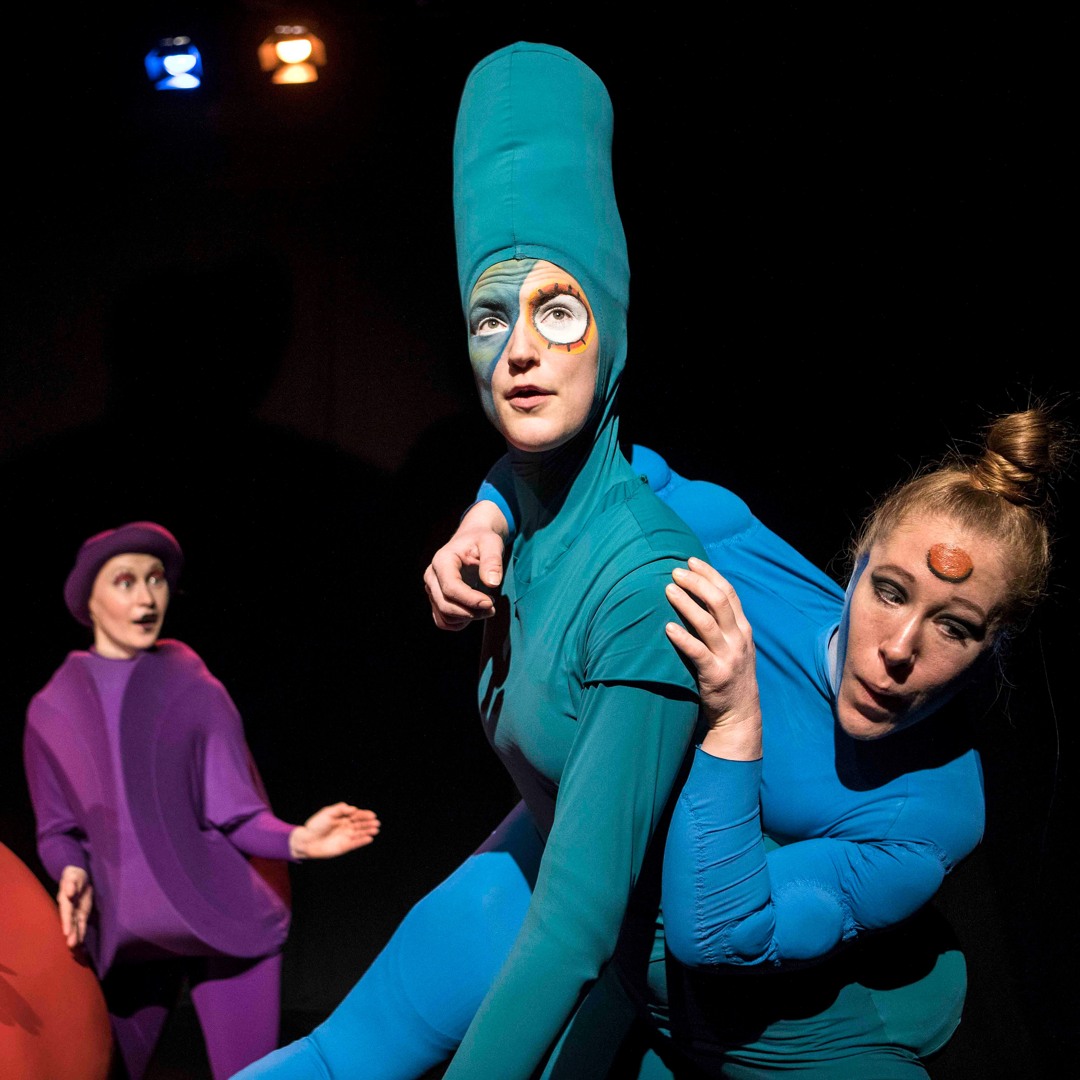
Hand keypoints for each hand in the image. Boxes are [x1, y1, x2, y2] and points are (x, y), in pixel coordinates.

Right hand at [57, 865, 92, 948]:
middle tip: (71, 945)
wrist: (80, 876)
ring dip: (75, 935)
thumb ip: (72, 883)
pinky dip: (81, 932)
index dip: (66, 921)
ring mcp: (75, 911)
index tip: (66, 932)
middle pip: (70, 921)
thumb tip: (69, 892)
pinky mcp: (82, 913)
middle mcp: (69, 907)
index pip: (66, 911)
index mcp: (65, 898)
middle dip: (70, 932)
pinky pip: (81, 923)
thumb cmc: (75, 875)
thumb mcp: (74, 875)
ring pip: (75, 924)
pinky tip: (80, 942)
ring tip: (74, 947)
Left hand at [289, 803, 380, 859]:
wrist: (307, 840)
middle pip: (360, 824)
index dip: (365, 815)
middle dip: (369, 823)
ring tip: (375, 830)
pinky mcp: (344, 847)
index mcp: (342, 818)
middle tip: (377, 823)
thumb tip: (354, 809)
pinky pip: (355, 844)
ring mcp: (345, 837)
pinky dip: (362, 841)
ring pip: (359, 833)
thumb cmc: (316, 825)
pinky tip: (370, 838)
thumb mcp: (327, 813)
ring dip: (368, 831)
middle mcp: (345, 827)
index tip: (372, 815)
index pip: (356, 815)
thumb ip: (340, 809)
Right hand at [423, 500, 508, 630]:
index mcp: (442, 561)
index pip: (450, 588)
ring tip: (486, 609)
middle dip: (471, 612)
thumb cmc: (482, 540)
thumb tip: (492, 583)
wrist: (472, 540)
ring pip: (444, 616)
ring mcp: (432, 589)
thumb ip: (492, 561)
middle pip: (445, 605)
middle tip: (492, 607)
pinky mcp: (436, 599)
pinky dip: (460, 623)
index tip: (490, 603)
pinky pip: (443, 621)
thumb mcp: (491, 543)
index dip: (470, 600)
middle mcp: (432, 576)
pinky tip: (475, 613)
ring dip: (466, 619)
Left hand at [665, 557, 761, 760]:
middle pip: (719, 601)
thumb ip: (722, 624)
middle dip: (697, 583)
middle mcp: (738, 639)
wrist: (740, 714)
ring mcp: (729, 657)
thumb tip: (698, 596)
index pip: (728, 593)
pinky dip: (682, 638)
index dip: (710, 574)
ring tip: (668, 590)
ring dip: (687, 604)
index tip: (691, 560)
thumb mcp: (734, 646)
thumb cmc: (730, 675)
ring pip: (707, 623)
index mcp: (742, 629)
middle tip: (675, 572)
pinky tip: (667, 628)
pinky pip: (697, 652)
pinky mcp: (715, 675)